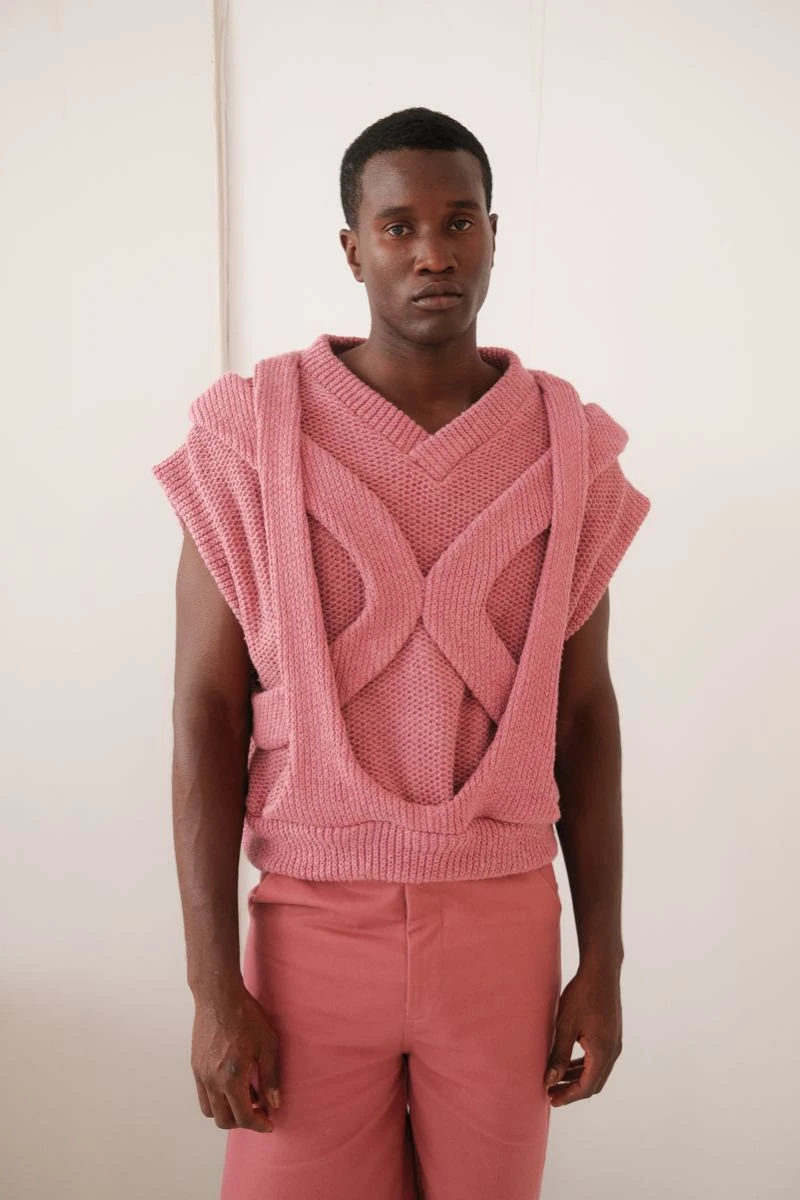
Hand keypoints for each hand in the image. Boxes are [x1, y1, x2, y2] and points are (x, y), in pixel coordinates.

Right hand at [191, 981, 280, 1131]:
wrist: (219, 996)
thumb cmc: (246, 1017)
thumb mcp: (267, 1045)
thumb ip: (271, 1078)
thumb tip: (275, 1103)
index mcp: (232, 1078)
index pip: (243, 1117)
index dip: (258, 1125)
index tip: (269, 1123)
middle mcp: (212, 1081)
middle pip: (224, 1120)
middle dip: (243, 1122)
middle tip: (260, 1111)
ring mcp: (200, 1074)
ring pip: (210, 1110)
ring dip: (228, 1112)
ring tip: (247, 1097)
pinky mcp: (195, 1066)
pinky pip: (203, 1094)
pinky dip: (217, 1098)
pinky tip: (233, 1083)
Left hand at [544, 963, 621, 1105]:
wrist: (601, 971)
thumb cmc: (582, 995)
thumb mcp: (565, 1026)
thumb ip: (559, 1055)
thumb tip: (549, 1080)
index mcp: (603, 1053)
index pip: (586, 1087)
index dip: (568, 1096)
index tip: (551, 1099)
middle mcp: (613, 1051)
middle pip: (594, 1083)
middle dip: (572, 1090)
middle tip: (551, 1092)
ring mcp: (615, 1043)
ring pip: (597, 1071)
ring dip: (578, 1078)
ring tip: (556, 1079)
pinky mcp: (612, 1035)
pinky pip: (599, 1059)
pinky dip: (584, 1066)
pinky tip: (569, 1062)